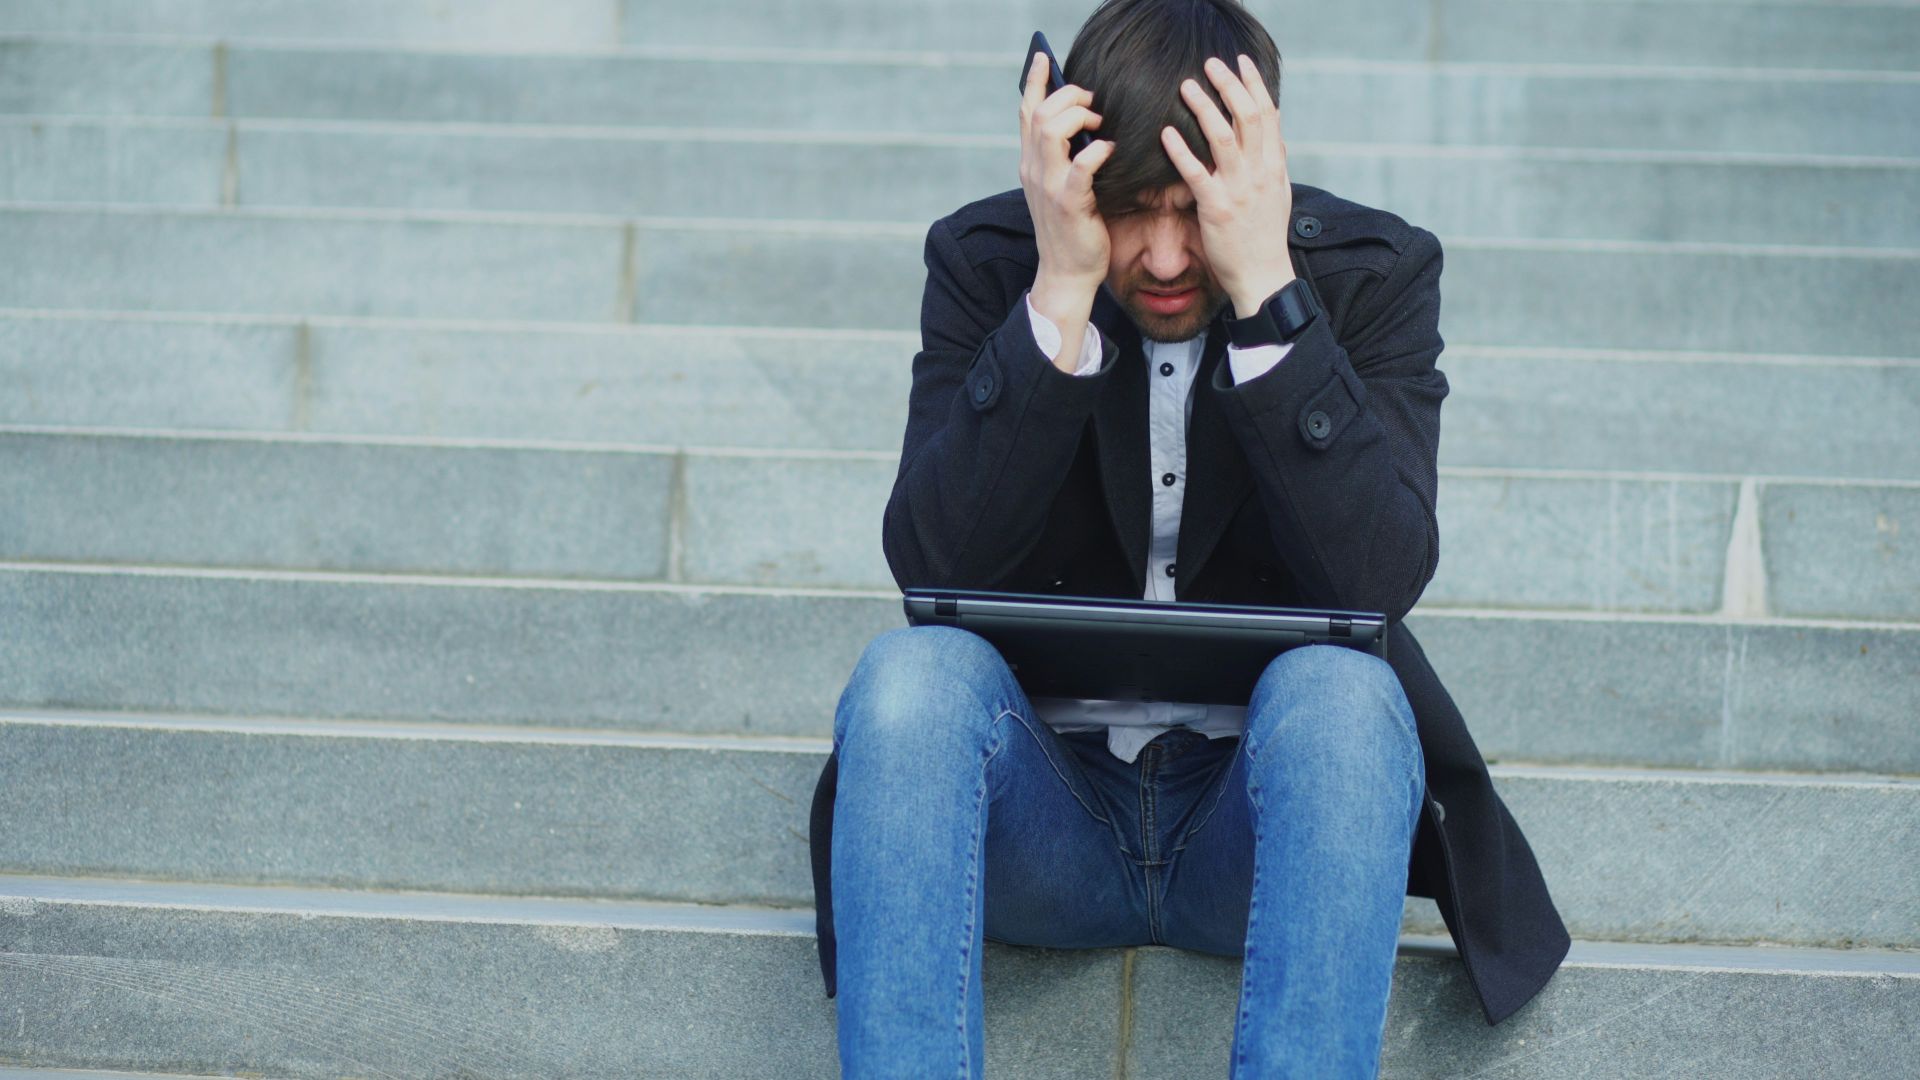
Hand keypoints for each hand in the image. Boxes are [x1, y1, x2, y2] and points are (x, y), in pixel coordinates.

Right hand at [1018, 52, 1116, 303]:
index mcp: (1030, 164)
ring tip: (1102, 124)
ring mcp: (1047, 187)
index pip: (1025, 112)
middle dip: (1069, 96)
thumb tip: (1086, 124)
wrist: (1067, 274)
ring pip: (1051, 130)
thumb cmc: (1071, 229)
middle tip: (1094, 102)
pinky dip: (1097, 151)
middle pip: (1039, 112)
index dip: (1035, 81)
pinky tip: (1110, 149)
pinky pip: (1080, 166)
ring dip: (1080, 117)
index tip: (1044, 56)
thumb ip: (1064, 157)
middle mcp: (1033, 170)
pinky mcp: (1068, 204)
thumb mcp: (1060, 187)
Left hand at [1160, 54, 1296, 317]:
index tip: (1241, 62)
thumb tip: (1275, 136)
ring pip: (1223, 137)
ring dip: (1204, 107)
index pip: (1269, 114)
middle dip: (1229, 85)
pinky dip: (1181, 150)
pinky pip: (1196, 173)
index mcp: (1276, 166)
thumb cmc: (1266, 236)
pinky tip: (1166, 132)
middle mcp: (1261, 172)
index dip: (1255, 84)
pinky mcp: (1217, 208)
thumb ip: (1274, 163)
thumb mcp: (1279, 194)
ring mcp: (1239, 190)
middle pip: (1247, 116)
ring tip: (1186, 86)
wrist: (1263, 276)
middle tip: (1211, 64)